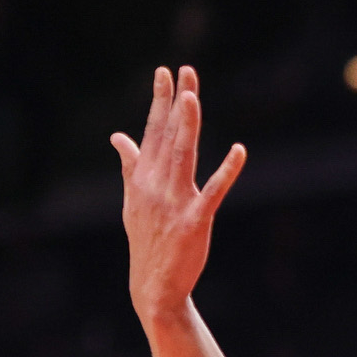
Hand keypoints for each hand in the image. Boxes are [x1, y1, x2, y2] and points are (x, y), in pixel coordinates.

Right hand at [114, 65, 245, 319]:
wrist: (152, 286)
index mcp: (143, 178)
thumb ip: (130, 164)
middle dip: (176, 102)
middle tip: (185, 70)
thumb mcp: (133, 199)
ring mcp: (174, 203)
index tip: (165, 72)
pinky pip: (213, 192)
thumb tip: (117, 136)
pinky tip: (239, 150)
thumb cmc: (146, 239)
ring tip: (192, 98)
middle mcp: (155, 186)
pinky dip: (227, 171)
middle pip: (168, 136)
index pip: (152, 132)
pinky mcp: (195, 222)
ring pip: (183, 156)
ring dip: (187, 126)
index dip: (159, 101)